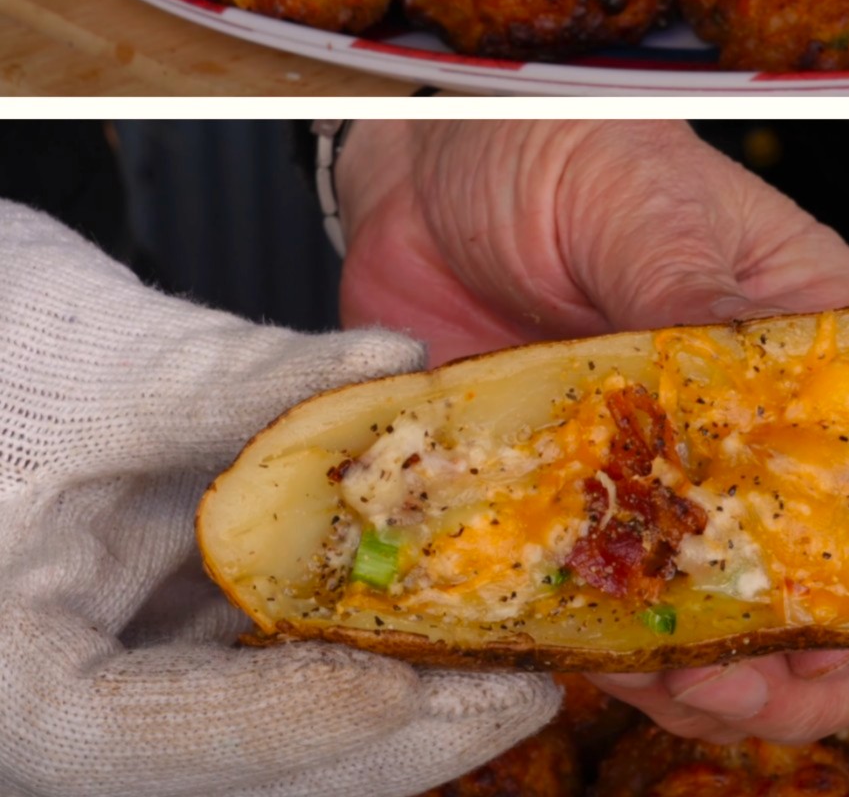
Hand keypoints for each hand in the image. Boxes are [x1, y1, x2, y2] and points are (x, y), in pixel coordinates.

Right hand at [0, 202, 555, 796]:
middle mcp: (68, 710)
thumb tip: (392, 367)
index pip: (153, 740)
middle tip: (529, 686)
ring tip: (524, 648)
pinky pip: (280, 667)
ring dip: (401, 688)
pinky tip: (465, 599)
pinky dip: (368, 636)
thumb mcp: (89, 361)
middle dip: (395, 730)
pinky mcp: (171, 639)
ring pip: (278, 731)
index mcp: (11, 686)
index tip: (412, 684)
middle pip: (244, 765)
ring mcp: (125, 682)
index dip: (295, 719)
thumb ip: (233, 380)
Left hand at [333, 120, 848, 742]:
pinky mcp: (557, 510)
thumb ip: (684, 294)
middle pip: (815, 584)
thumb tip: (723, 377)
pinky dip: (588, 653)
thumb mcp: (644, 205)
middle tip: (747, 683)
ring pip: (709, 625)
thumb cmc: (571, 151)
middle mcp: (742, 436)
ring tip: (668, 685)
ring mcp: (651, 485)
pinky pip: (585, 611)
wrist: (424, 161)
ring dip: (699, 681)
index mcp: (805, 352)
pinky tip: (577, 653)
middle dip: (799, 664)